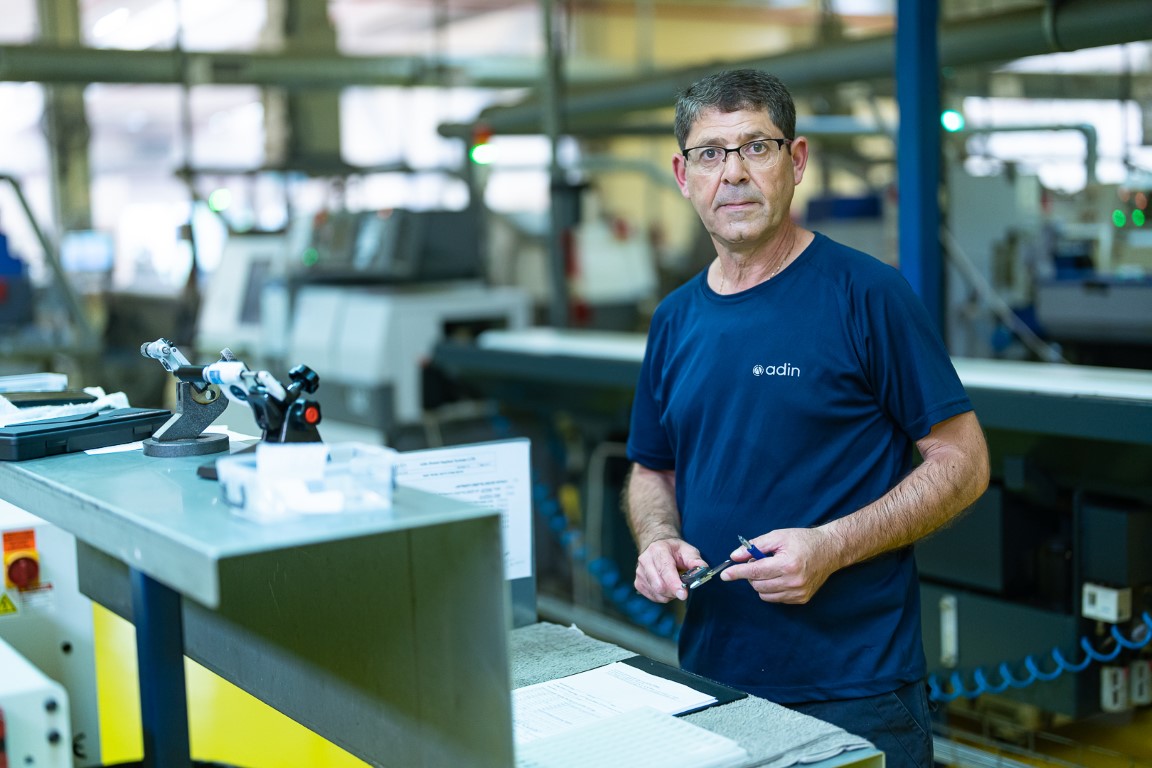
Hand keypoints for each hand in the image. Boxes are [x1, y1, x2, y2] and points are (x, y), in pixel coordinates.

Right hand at [634, 537, 704, 602]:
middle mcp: (645, 560)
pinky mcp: (638, 582)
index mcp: (658, 550)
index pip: (665, 570)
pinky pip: (652, 596)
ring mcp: (639, 572)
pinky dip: (662, 596)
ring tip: (674, 584)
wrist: (658, 546)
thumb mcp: (688, 550)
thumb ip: (696, 560)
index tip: (683, 594)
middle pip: (659, 585)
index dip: (674, 584)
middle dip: (674, 591)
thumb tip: (703, 570)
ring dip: (669, 594)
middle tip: (682, 587)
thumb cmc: (674, 550)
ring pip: (656, 592)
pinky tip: (666, 587)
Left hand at [720, 527, 839, 603]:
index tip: (724, 575)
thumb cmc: (803, 540)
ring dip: (760, 583)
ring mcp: (798, 592)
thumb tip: (734, 556)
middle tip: (758, 562)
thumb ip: (755, 546)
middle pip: (757, 585)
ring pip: (765, 595)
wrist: (830, 550)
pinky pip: (776, 599)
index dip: (737, 573)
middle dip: (751, 575)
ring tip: (771, 569)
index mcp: (787, 564)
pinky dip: (772, 589)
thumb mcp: (777, 536)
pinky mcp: (802, 599)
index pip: (755, 572)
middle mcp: (793, 581)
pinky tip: (780, 577)